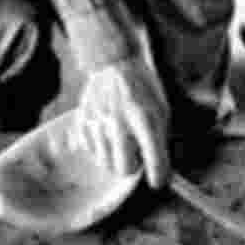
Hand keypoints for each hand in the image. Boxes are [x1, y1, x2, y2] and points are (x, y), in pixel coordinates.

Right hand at [76, 57, 170, 188]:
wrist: (115, 63)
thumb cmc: (144, 89)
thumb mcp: (161, 110)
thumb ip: (160, 141)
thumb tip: (160, 171)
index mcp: (143, 116)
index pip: (153, 157)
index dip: (158, 175)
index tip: (157, 182)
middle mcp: (119, 121)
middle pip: (124, 169)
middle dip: (133, 167)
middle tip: (137, 155)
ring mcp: (98, 122)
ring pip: (107, 163)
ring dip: (116, 156)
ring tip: (122, 136)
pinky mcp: (83, 122)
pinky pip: (92, 152)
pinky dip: (101, 147)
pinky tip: (107, 130)